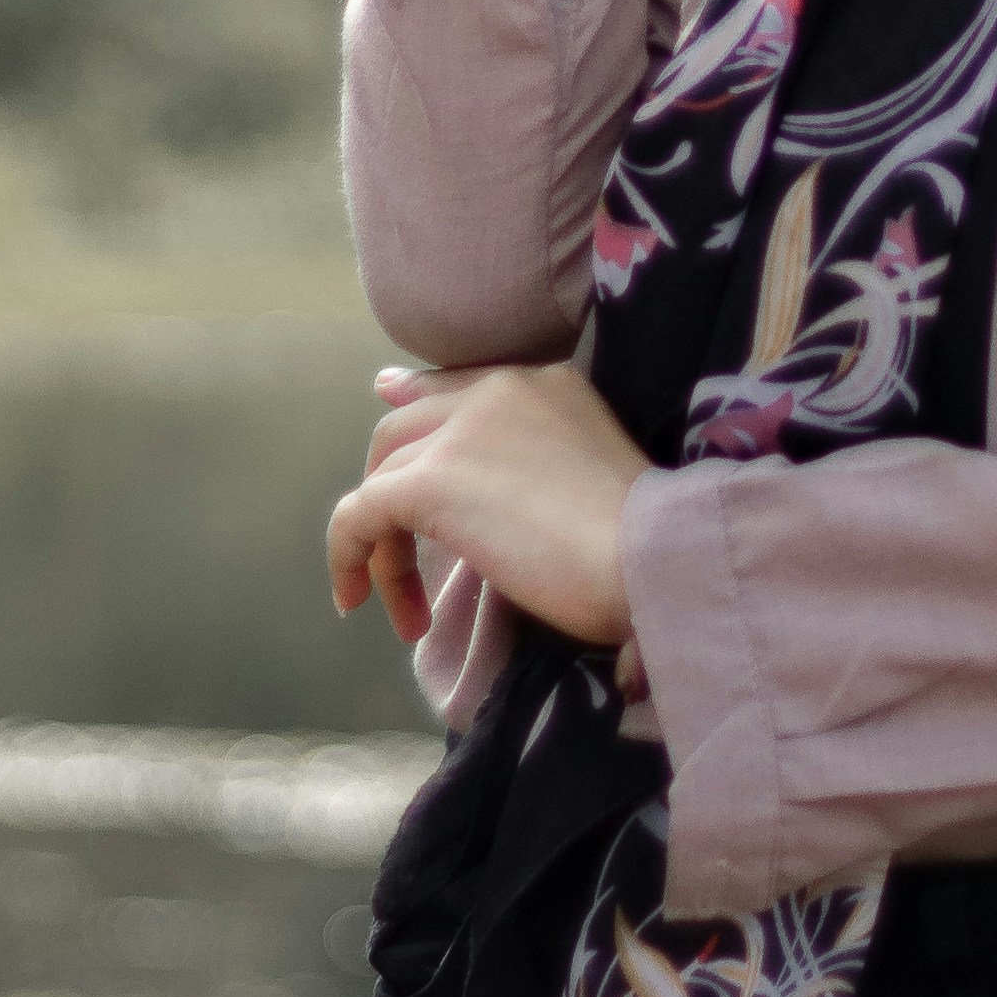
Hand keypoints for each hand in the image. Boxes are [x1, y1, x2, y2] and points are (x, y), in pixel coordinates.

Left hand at [328, 357, 655, 650]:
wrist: (648, 554)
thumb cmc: (641, 540)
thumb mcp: (589, 478)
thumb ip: (539, 466)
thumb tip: (482, 495)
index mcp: (544, 383)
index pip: (456, 388)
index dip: (416, 407)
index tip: (388, 407)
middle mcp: (497, 392)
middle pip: (407, 429)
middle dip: (393, 494)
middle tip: (404, 563)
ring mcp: (460, 432)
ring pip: (384, 477)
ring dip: (385, 547)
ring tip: (408, 613)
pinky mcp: (431, 481)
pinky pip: (361, 513)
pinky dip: (348, 555)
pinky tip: (357, 600)